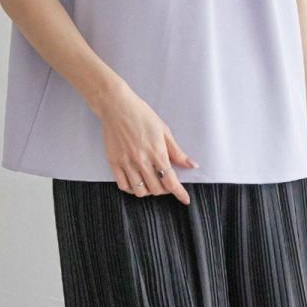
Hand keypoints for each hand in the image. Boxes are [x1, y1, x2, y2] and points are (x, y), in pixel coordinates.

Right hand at [96, 83, 198, 203]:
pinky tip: (136, 182)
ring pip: (140, 191)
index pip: (171, 181)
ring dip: (148, 191)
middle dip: (165, 190)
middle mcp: (141, 160)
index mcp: (157, 152)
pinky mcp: (114, 163)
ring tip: (151, 182)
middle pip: (156, 189)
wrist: (117, 107)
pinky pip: (123, 185)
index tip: (185, 199)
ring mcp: (126, 163)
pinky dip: (132, 189)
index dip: (180, 193)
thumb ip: (177, 151)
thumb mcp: (164, 131)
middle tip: (166, 182)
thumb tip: (191, 164)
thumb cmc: (142, 115)